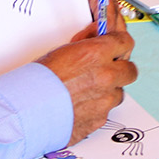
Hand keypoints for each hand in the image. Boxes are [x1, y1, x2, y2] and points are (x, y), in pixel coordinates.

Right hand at [37, 18, 137, 144]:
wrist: (27, 110)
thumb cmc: (37, 81)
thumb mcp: (62, 51)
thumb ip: (87, 45)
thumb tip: (95, 39)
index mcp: (96, 54)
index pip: (125, 41)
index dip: (120, 42)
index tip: (116, 42)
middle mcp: (106, 77)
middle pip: (130, 69)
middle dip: (121, 68)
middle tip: (108, 67)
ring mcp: (105, 100)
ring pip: (119, 92)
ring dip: (109, 89)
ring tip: (89, 89)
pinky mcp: (100, 120)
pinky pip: (106, 111)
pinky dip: (97, 107)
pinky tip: (81, 103)